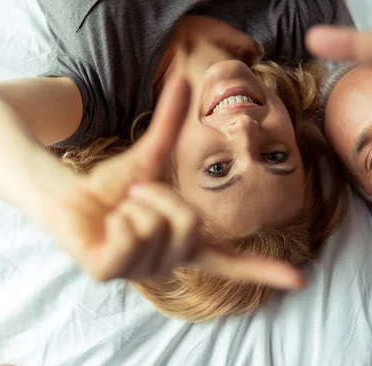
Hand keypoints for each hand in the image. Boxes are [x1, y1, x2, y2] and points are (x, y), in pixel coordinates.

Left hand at [47, 78, 302, 288]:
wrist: (70, 195)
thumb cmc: (116, 185)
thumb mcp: (151, 155)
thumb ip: (171, 122)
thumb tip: (186, 79)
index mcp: (188, 242)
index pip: (232, 261)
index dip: (265, 270)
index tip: (301, 279)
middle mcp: (171, 263)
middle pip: (189, 224)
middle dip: (159, 196)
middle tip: (136, 197)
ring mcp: (141, 272)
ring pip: (156, 227)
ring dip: (134, 205)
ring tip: (121, 209)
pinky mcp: (109, 274)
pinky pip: (128, 237)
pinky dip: (116, 218)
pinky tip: (106, 225)